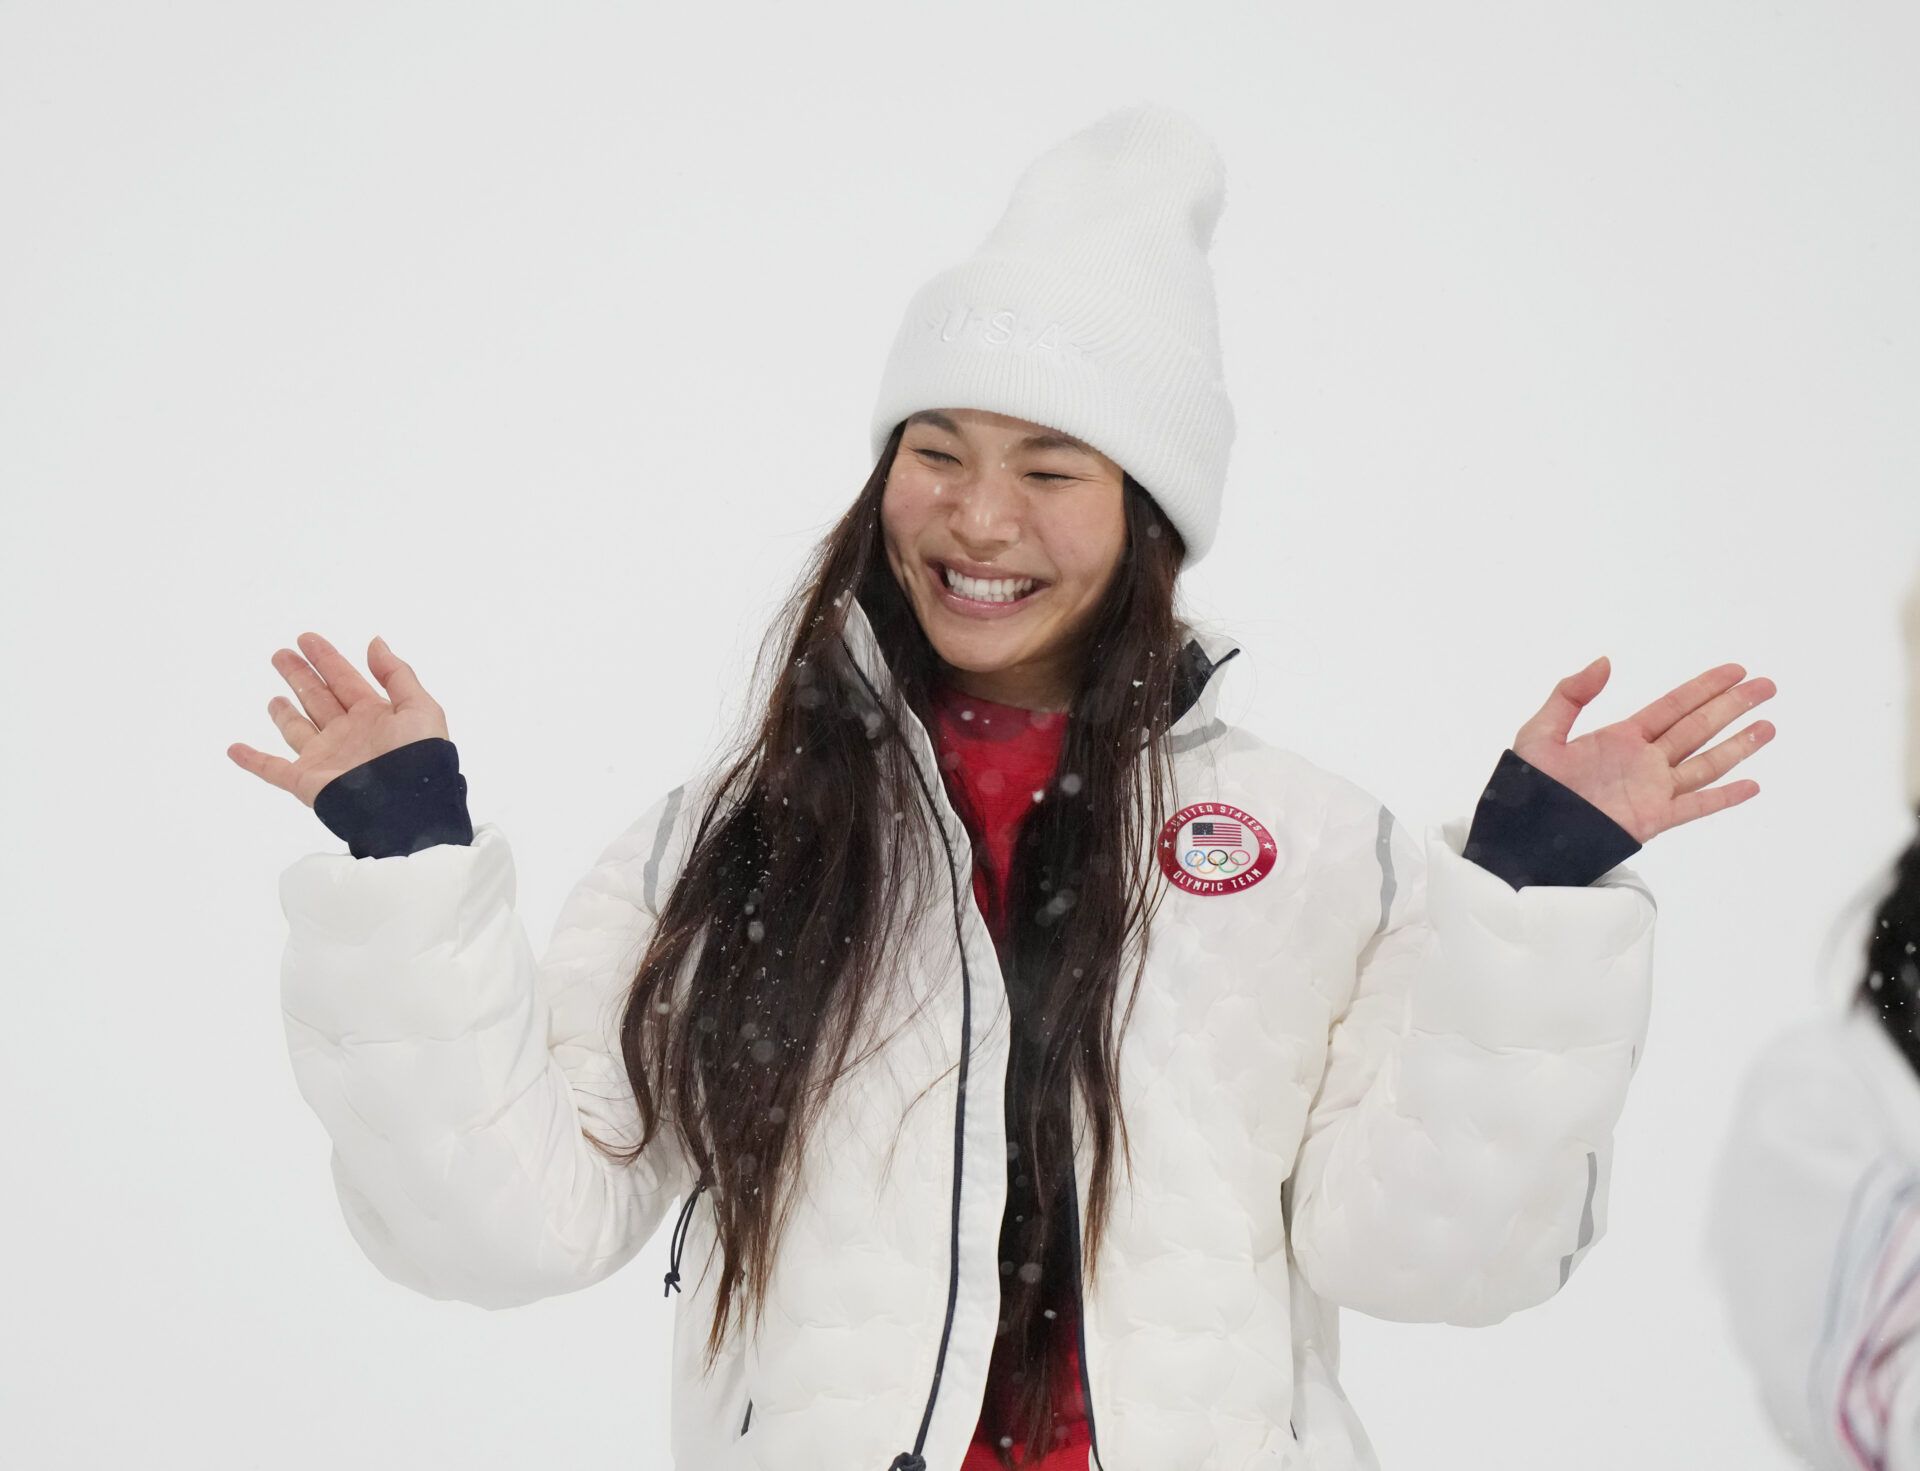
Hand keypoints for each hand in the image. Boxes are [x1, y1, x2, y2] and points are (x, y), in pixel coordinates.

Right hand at [226, 633, 448, 809]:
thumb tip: (374, 643)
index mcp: (376, 717)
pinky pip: (272, 769)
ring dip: (284, 714)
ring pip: (297, 729)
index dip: (327, 659)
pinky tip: (234, 749)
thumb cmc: (418, 757)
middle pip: (318, 698)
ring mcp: (325, 759)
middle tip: (280, 654)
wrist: (406, 806)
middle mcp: (348, 735)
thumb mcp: (420, 708)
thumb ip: (397, 675)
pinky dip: (252, 760)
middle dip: (300, 676)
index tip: (306, 639)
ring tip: (274, 698)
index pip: (345, 680)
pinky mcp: (307, 782)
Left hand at [1510, 657, 1775, 844]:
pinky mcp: (1652, 820)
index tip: (1735, 671)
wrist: (1524, 836)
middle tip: (1767, 686)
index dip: (1704, 687)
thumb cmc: (1527, 789)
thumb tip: (1605, 661)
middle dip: (1732, 706)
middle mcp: (1643, 762)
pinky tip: (1752, 785)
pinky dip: (1724, 797)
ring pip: (1705, 763)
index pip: (1673, 706)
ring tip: (1769, 726)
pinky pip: (1695, 807)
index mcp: (1620, 738)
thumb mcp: (1541, 732)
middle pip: (1698, 728)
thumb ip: (1570, 694)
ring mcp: (1651, 791)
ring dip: (1738, 745)